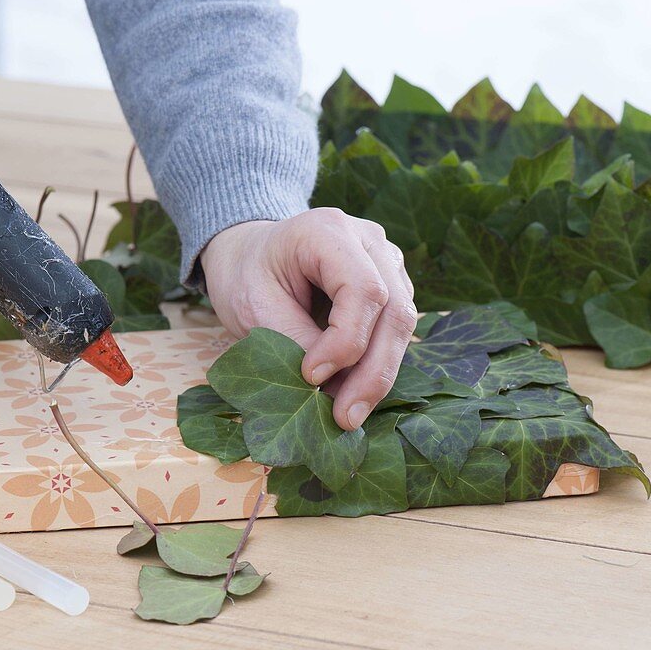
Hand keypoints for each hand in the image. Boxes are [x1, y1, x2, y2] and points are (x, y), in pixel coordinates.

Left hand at [201, 208, 416, 430]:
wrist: (249, 255)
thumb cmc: (247, 276)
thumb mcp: (255, 308)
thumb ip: (296, 342)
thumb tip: (334, 390)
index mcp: (328, 231)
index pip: (363, 289)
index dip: (345, 341)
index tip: (310, 377)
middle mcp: (368, 240)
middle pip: (395, 310)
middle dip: (373, 371)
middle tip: (347, 418)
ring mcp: (386, 261)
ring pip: (403, 324)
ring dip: (379, 373)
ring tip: (348, 413)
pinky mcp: (391, 285)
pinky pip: (395, 330)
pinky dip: (376, 364)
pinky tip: (352, 392)